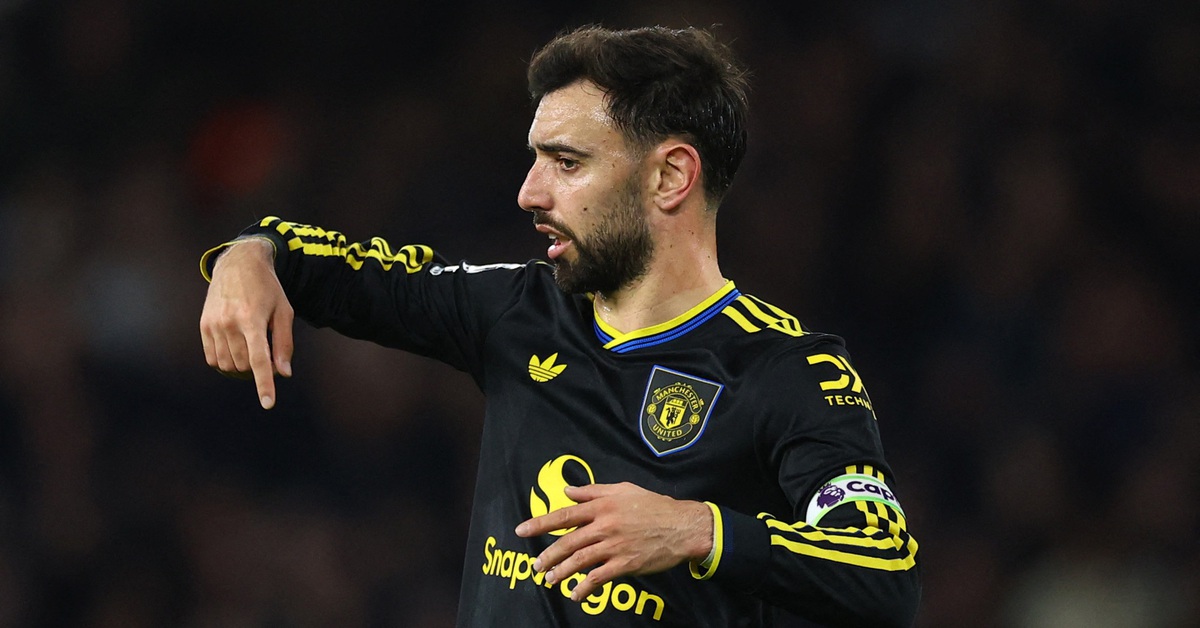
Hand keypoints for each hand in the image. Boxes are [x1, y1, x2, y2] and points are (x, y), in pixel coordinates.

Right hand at [199, 238, 294, 408]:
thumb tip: (284, 373)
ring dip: (240, 363)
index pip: (259, 360)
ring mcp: (213, 324)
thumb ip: (284, 344)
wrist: (238, 264)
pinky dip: (225, 359)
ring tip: (249, 340)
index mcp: (252, 320)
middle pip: (243, 365)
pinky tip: (234, 344)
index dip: (264, 384)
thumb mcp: (284, 312)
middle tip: (263, 343)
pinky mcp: (203, 325)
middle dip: (255, 365)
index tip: (268, 403)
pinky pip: (213, 358)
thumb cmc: (267, 289)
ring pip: (227, 365)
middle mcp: (229, 323)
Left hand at [514, 482, 712, 601]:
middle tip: (536, 566)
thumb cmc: (653, 505)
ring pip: (579, 561)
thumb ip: (593, 491)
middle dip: (548, 556)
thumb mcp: (623, 490)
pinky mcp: (625, 564)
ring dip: (561, 572)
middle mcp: (605, 525)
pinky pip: (598, 578)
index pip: (564, 515)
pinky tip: (576, 594)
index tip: (521, 531)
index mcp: (602, 505)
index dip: (540, 523)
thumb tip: (568, 491)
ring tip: (550, 580)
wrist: (682, 526)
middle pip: (568, 542)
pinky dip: (584, 588)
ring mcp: (614, 546)